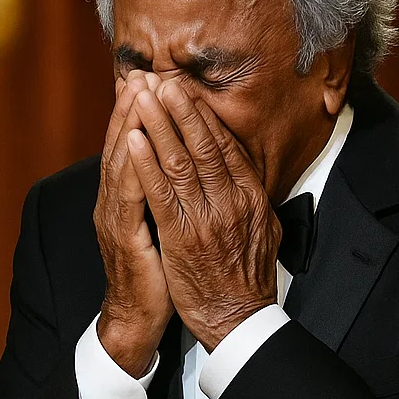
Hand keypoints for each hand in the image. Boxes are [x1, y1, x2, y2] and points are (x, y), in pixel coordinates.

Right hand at [94, 71, 174, 375]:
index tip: (150, 80)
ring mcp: (115, 217)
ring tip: (137, 92)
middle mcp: (115, 201)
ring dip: (128, 124)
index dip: (139, 112)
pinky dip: (130, 165)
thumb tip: (181, 166)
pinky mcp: (122, 236)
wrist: (137, 317)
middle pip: (123, 144)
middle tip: (142, 73)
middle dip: (133, 108)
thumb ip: (165, 195)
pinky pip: (126, 194)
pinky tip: (134, 141)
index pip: (133, 145)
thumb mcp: (162, 226)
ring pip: (121, 161)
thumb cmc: (156, 274)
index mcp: (127, 197)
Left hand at [126, 79, 278, 350]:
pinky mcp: (182, 237)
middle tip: (162, 78)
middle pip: (204, 145)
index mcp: (252, 199)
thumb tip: (248, 175)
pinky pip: (161, 193)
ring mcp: (206, 219)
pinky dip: (146, 163)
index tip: (187, 90)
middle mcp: (231, 203)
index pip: (227, 147)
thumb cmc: (247, 280)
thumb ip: (253, 202)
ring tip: (143, 95)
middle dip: (181, 108)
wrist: (237, 321)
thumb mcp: (264, 233)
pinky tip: (134, 139)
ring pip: (180, 161)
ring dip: (159, 125)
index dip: (205, 116)